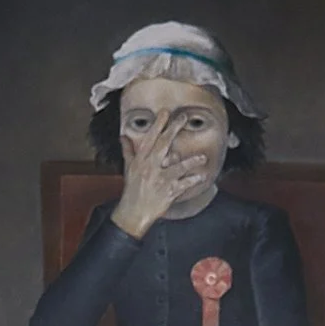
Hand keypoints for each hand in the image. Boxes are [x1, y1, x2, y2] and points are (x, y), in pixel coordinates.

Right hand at [111, 108, 216, 237]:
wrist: (133, 212)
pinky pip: (183, 184)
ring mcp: (160, 180)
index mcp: (141, 161)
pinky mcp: (168, 192)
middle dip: (173, 129)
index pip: (150, 139)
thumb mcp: (128, 169)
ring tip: (202, 158)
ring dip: (191, 162)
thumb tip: (123, 137)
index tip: (165, 113)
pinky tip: (201, 177)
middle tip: (183, 118)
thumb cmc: (132, 190)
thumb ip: (128, 151)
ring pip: (178, 167)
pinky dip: (193, 181)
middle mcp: (150, 168)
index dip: (158, 125)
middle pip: (163, 145)